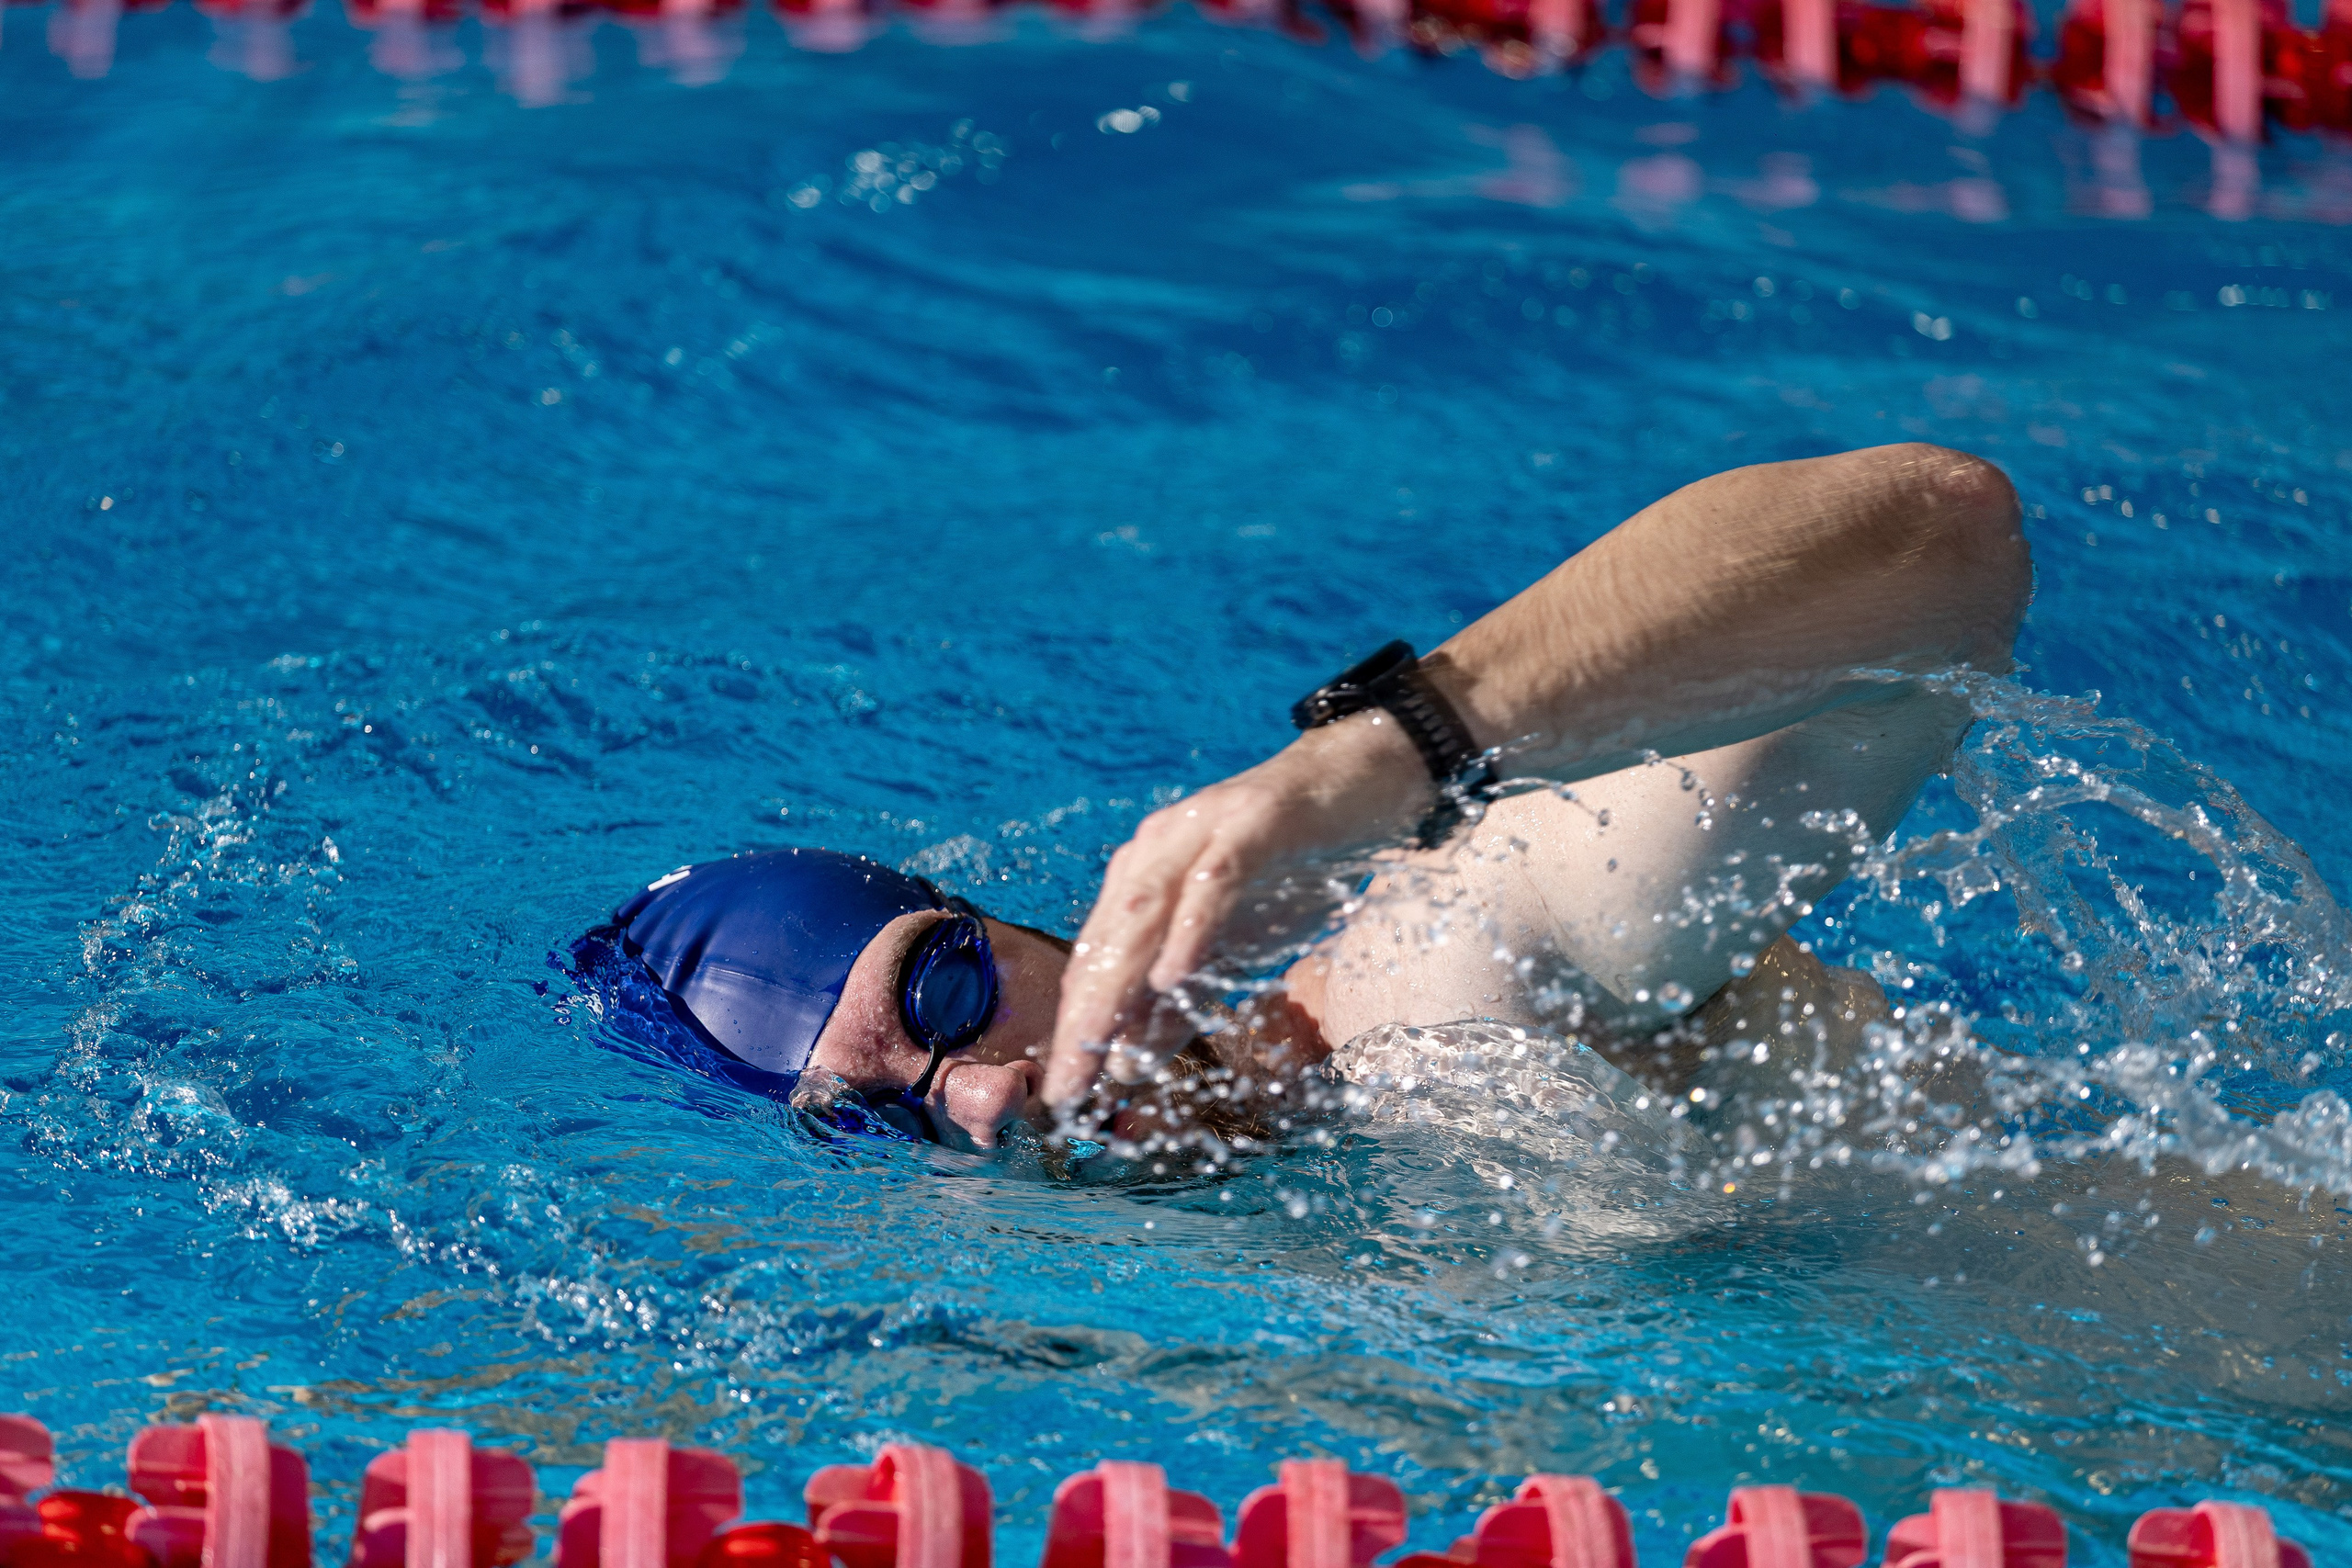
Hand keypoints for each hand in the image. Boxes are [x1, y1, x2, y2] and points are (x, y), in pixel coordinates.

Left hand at [1043, 710, 1433, 1107]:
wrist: (1361, 779)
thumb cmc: (1291, 869)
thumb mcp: (1231, 950)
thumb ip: (1179, 1003)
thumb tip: (1127, 1066)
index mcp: (1142, 881)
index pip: (1096, 965)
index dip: (1077, 1031)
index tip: (1064, 1096)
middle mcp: (1155, 852)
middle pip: (1107, 946)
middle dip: (1083, 1022)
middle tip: (1069, 1089)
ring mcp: (1200, 833)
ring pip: (1143, 913)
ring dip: (1118, 984)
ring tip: (1095, 1044)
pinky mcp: (1249, 823)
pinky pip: (1213, 881)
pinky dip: (1190, 929)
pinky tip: (1174, 976)